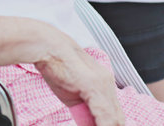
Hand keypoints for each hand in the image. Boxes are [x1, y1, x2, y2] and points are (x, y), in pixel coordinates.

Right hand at [0, 18, 122, 125]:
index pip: (115, 114)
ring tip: (89, 124)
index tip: (95, 125)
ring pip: (115, 120)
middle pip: (118, 119)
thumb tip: (89, 122)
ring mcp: (103, 84)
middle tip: (91, 125)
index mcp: (103, 82)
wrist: (45, 45)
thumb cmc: (53, 63)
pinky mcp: (94, 85)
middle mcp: (107, 82)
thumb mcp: (71, 91)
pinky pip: (105, 118)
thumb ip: (84, 106)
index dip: (108, 125)